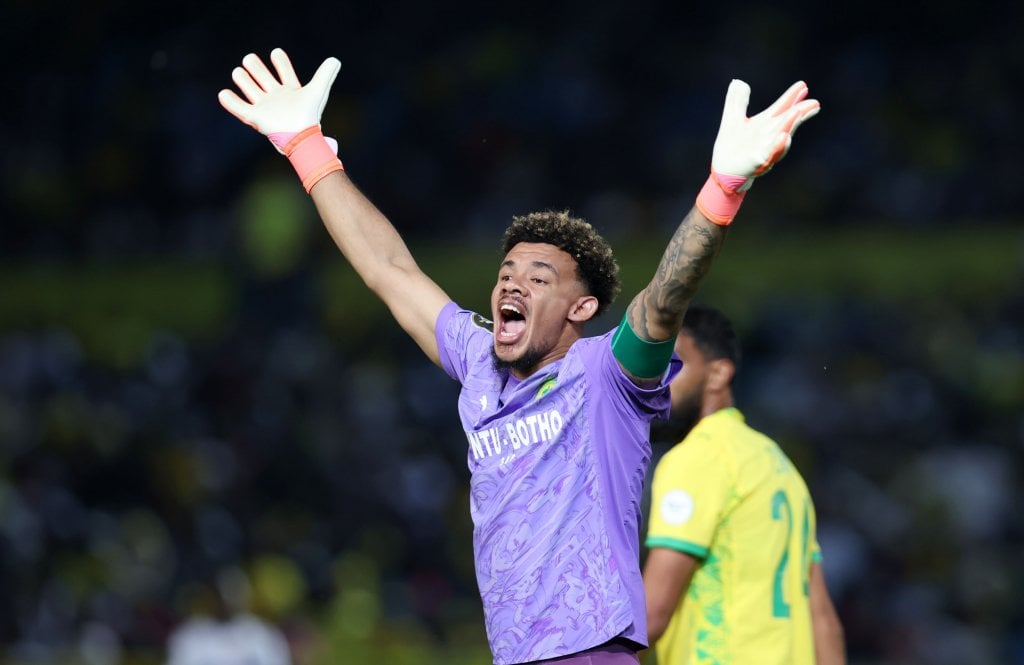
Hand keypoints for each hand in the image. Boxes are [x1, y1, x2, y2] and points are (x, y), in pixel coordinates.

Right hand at [218, 48, 340, 134]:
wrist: (300, 136)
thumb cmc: (309, 115)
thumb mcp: (318, 91)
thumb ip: (325, 74)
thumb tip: (335, 60)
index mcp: (291, 91)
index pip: (284, 72)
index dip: (280, 61)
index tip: (276, 53)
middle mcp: (276, 98)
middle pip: (262, 77)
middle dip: (255, 67)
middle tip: (250, 60)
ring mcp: (265, 107)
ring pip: (249, 89)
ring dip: (242, 79)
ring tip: (239, 72)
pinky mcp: (256, 117)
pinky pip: (240, 108)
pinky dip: (230, 102)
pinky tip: (224, 93)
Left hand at [711, 80, 819, 188]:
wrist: (723, 172)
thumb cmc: (731, 148)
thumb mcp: (732, 120)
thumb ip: (737, 102)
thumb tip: (738, 82)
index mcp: (764, 124)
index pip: (781, 108)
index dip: (792, 97)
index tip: (803, 85)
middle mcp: (769, 135)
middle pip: (788, 122)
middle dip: (801, 113)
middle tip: (815, 103)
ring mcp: (766, 149)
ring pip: (782, 137)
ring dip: (790, 125)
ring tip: (797, 113)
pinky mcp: (758, 163)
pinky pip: (770, 155)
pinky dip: (778, 147)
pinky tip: (784, 137)